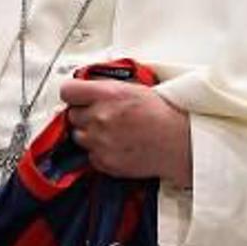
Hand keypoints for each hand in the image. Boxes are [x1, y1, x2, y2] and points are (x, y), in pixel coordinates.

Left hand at [61, 78, 191, 185]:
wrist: (178, 143)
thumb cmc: (162, 114)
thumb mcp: (134, 87)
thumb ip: (105, 86)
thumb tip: (87, 84)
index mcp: (108, 94)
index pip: (68, 91)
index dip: (72, 93)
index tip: (76, 97)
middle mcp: (100, 117)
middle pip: (72, 115)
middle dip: (84, 114)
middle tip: (102, 115)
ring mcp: (100, 141)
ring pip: (78, 136)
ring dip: (90, 134)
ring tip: (111, 132)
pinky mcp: (104, 161)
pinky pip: (90, 155)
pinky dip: (99, 152)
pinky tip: (117, 145)